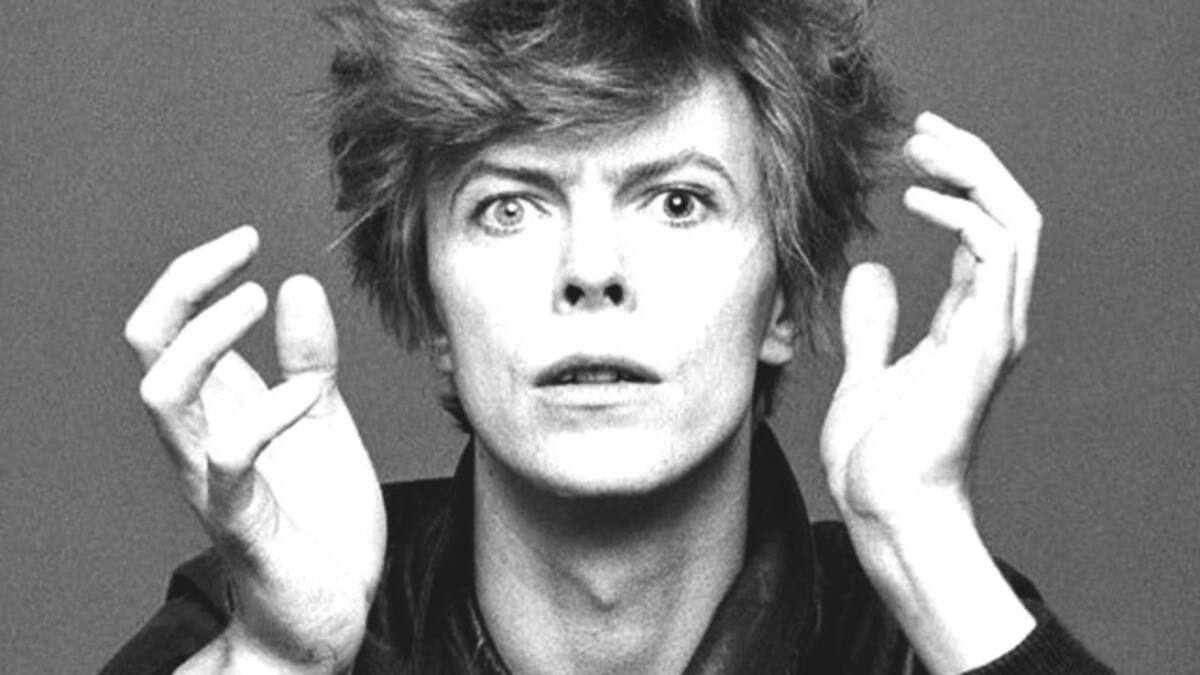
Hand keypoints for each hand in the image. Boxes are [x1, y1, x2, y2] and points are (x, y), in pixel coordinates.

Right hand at [124, 227, 385, 671]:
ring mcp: (214, 479)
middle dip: (184, 284)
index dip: (197, 274)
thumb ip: (308, 360)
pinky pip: (228, 459)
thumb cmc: (318, 518)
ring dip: (205, 337)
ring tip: (255, 300)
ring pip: (163, 395)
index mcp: (220, 409)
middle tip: (240, 249)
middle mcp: (202, 438)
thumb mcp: (321, 422)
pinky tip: (309, 399)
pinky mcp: (243, 521)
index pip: (172, 327)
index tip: (247, 236)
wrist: (328, 613)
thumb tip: (297, 285)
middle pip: (150, 346)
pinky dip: (265, 414)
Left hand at [821, 112, 1041, 527]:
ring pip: (1015, 223)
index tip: (914, 151)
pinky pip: (998, 256)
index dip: (957, 183)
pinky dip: (964, 214)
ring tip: (922, 147)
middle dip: (972, 162)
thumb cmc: (877, 459)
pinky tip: (916, 197)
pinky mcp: (984, 344)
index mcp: (968, 324)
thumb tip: (872, 272)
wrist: (886, 512)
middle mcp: (990, 320)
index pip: (982, 232)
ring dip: (974, 173)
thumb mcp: (866, 375)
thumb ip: (874, 326)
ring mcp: (994, 331)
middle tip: (924, 129)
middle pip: (1008, 214)